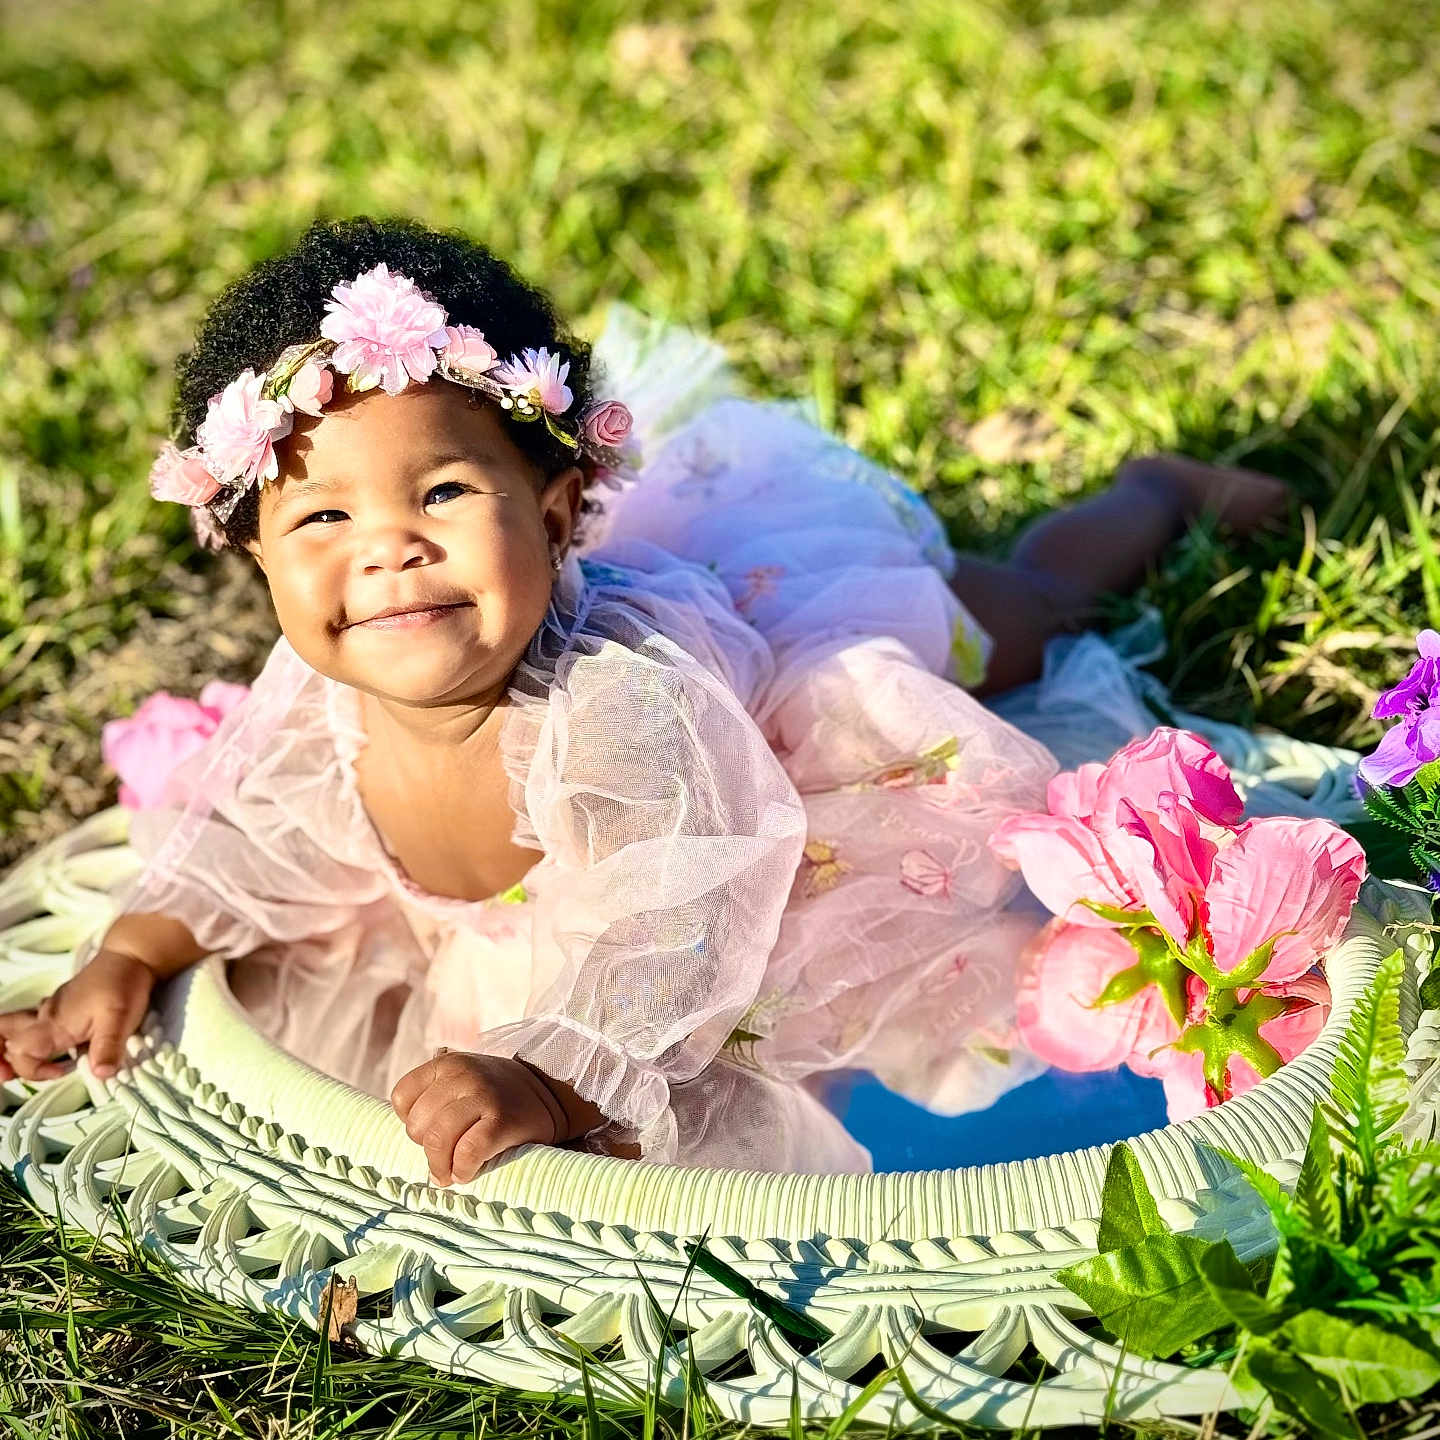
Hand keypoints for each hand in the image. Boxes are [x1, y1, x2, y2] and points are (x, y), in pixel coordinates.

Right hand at [0, 949, 157, 1082]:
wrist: (129, 957)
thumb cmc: (122, 986)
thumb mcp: (121, 1019)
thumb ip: (108, 1048)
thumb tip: (101, 1075)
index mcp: (54, 1024)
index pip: (21, 1052)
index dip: (33, 1070)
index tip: (62, 1072)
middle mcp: (46, 1017)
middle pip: (5, 1034)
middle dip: (1, 1055)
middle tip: (8, 1074)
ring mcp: (52, 1009)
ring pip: (15, 1026)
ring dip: (10, 1045)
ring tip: (19, 1064)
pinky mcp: (61, 1006)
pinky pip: (33, 1021)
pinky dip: (30, 1035)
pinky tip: (52, 1046)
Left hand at [389, 1050, 567, 1185]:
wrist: (549, 1092)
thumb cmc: (495, 1095)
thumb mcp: (462, 1079)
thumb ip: (433, 1095)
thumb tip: (403, 1135)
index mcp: (447, 1064)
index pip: (402, 1098)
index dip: (411, 1120)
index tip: (430, 1130)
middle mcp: (462, 1076)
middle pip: (417, 1125)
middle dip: (426, 1147)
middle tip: (444, 1153)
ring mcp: (483, 1097)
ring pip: (438, 1140)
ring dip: (440, 1166)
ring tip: (451, 1171)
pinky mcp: (502, 1121)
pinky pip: (467, 1153)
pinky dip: (463, 1169)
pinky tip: (468, 1171)